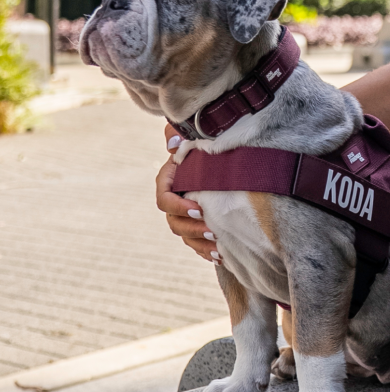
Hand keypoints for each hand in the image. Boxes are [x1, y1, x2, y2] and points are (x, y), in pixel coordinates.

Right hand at [155, 124, 221, 263]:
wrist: (216, 156)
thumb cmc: (202, 144)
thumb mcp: (192, 137)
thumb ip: (177, 136)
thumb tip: (173, 142)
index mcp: (168, 182)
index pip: (164, 199)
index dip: (178, 207)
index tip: (199, 208)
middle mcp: (173, 201)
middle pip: (174, 222)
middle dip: (193, 229)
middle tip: (214, 231)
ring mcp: (183, 216)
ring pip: (186, 236)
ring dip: (200, 244)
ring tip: (219, 247)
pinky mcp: (196, 226)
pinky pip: (197, 243)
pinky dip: (206, 251)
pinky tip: (222, 256)